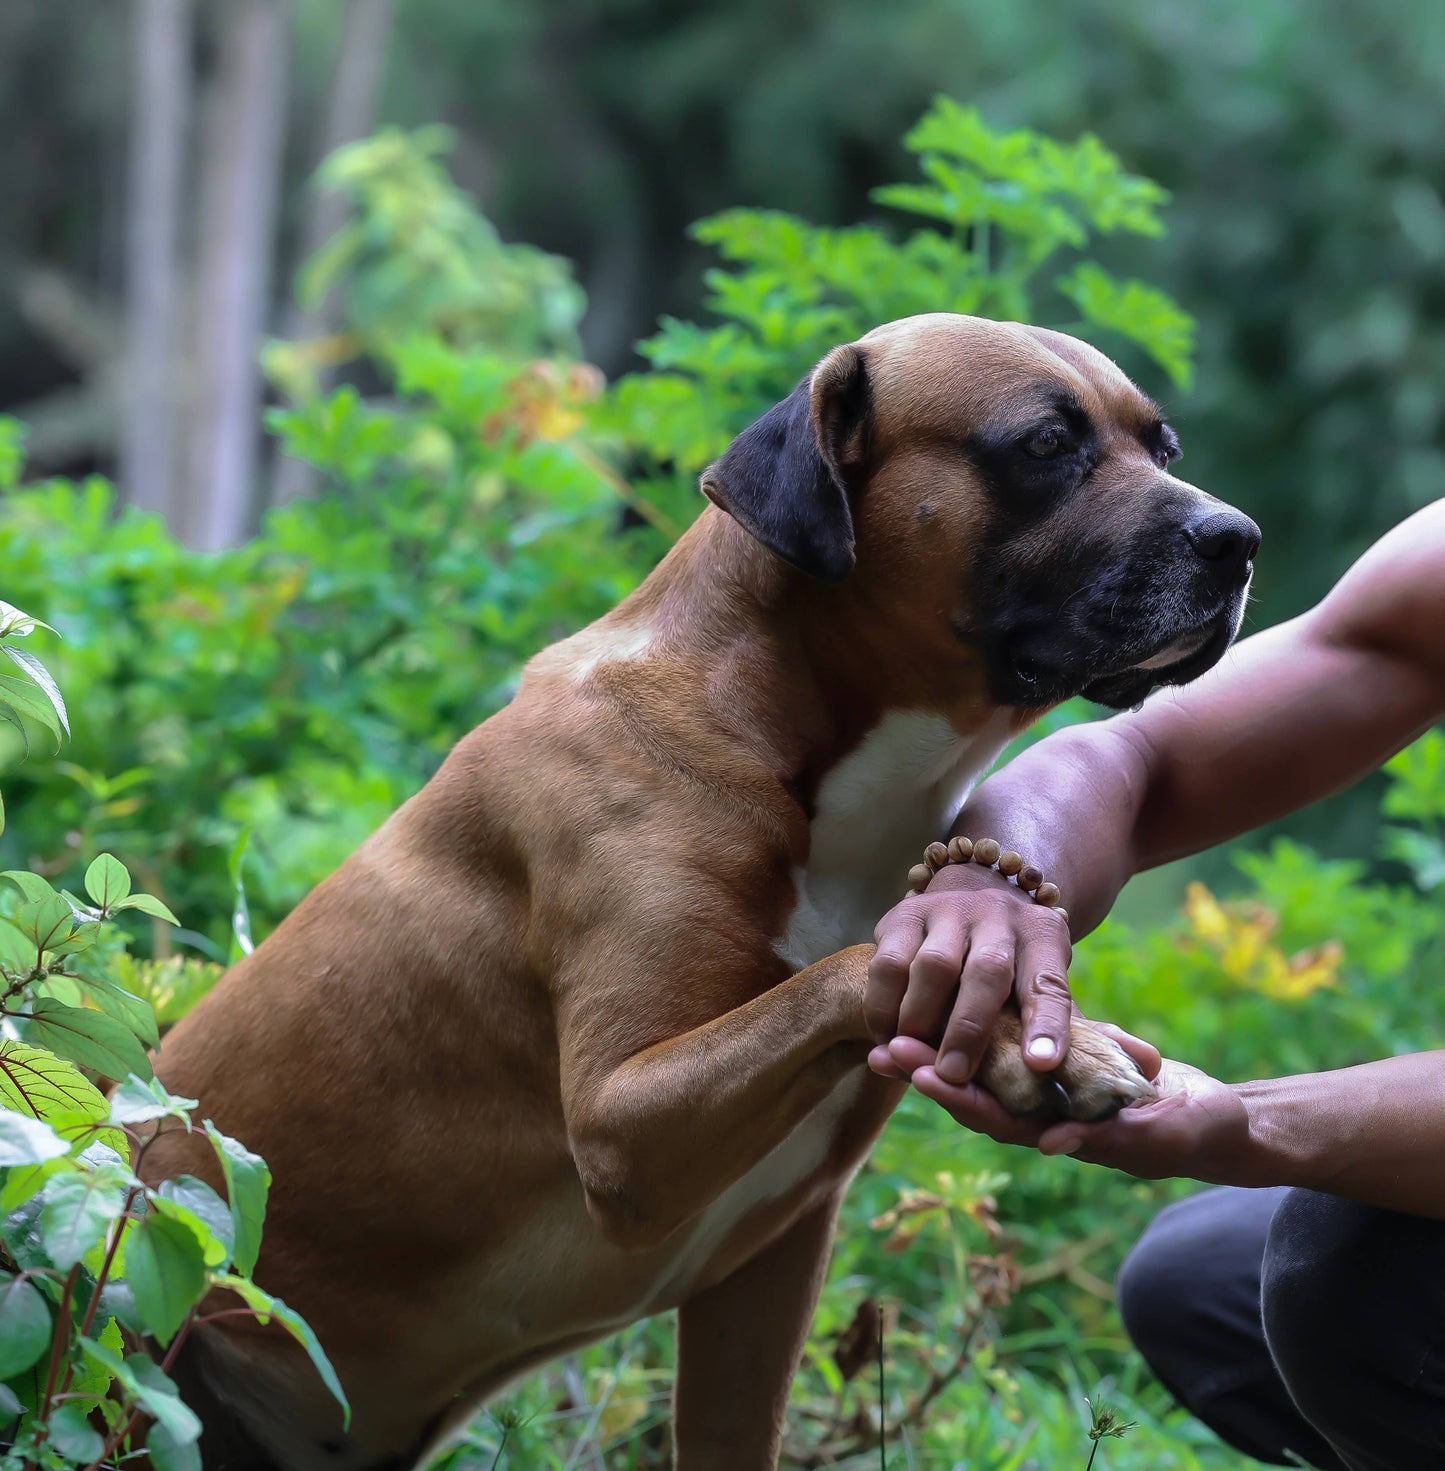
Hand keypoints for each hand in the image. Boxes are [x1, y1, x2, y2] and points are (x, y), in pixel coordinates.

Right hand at [867, 861, 1073, 1085]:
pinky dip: (883, 1007)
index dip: (1048, 1024)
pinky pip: (887, 964)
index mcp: (1043, 935)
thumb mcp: (1042, 982)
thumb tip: (1120, 1072)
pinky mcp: (903, 914)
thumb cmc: (1012, 965)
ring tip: (916, 1060)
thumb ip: (1068, 1027)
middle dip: (970, 1029)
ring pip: (933, 965)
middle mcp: (998, 916)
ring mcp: (948, 910)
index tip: (1043, 1065)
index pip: (1050, 983)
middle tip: (955, 1076)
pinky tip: (886, 1039)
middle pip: (988, 972)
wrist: (971, 897)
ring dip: (921, 1020)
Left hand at [905, 1035, 1257, 1186]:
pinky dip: (978, 1031)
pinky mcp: (1063, 1062)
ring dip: (941, 1054)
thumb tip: (1051, 1142)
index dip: (960, 1100)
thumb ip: (1114, 1138)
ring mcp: (1051, 1091)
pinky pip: (1013, 1047)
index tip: (922, 1077)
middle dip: (930, 1075)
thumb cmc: (1201, 1130)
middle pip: (978, 1096)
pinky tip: (943, 1008)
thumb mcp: (1163, 1135)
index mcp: (1065, 1134)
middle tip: (883, 1051)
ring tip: (893, 1032)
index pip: (1001, 1120)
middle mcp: (1047, 1116)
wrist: (1221, 1119)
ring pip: (987, 1072)